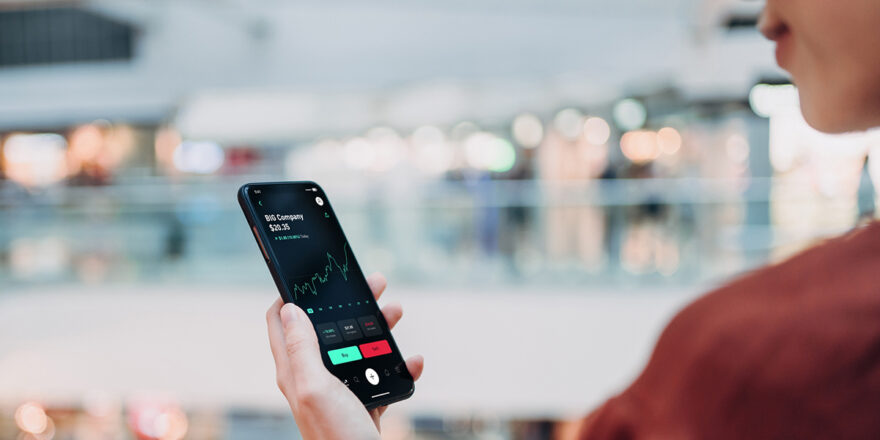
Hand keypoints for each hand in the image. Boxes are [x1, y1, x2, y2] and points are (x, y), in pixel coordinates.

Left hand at [266, 272, 423, 439]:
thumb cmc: (337, 437)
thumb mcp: (316, 386)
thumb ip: (302, 347)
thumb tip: (290, 309)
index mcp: (294, 371)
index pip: (280, 322)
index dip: (292, 295)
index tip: (312, 276)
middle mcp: (313, 378)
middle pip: (327, 328)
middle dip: (349, 304)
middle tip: (373, 283)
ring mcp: (339, 391)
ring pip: (357, 347)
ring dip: (379, 328)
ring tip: (397, 311)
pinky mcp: (363, 403)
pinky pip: (382, 375)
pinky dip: (399, 366)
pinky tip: (412, 361)